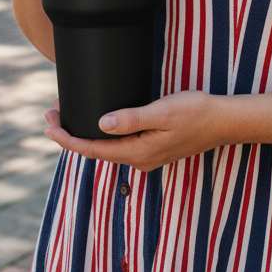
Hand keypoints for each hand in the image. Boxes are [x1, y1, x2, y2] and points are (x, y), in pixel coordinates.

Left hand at [44, 90, 219, 171]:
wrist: (223, 121)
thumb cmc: (195, 113)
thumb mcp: (162, 112)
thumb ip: (131, 119)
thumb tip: (101, 124)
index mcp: (138, 153)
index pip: (93, 150)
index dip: (68, 139)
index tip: (49, 126)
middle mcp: (139, 159)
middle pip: (96, 151)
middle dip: (70, 135)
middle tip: (50, 115)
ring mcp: (146, 155)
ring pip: (106, 148)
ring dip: (84, 134)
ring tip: (66, 117)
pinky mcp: (152, 147)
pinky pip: (119, 145)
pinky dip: (101, 134)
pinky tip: (98, 122)